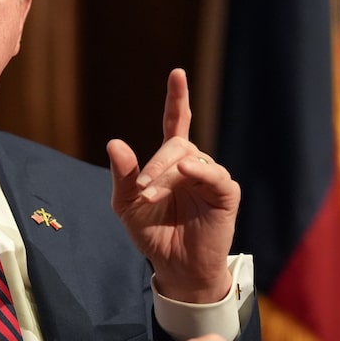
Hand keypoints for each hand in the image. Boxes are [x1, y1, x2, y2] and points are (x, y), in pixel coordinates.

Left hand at [107, 68, 239, 302]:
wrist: (174, 267)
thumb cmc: (152, 233)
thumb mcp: (127, 204)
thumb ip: (123, 175)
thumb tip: (114, 142)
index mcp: (171, 162)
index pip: (176, 122)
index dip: (177, 98)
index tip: (177, 73)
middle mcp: (193, 164)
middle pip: (176, 145)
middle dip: (154, 165)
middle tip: (141, 190)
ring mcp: (211, 177)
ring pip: (190, 159)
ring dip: (166, 177)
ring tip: (151, 198)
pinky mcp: (226, 194)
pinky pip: (215, 175)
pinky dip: (200, 172)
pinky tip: (187, 172)